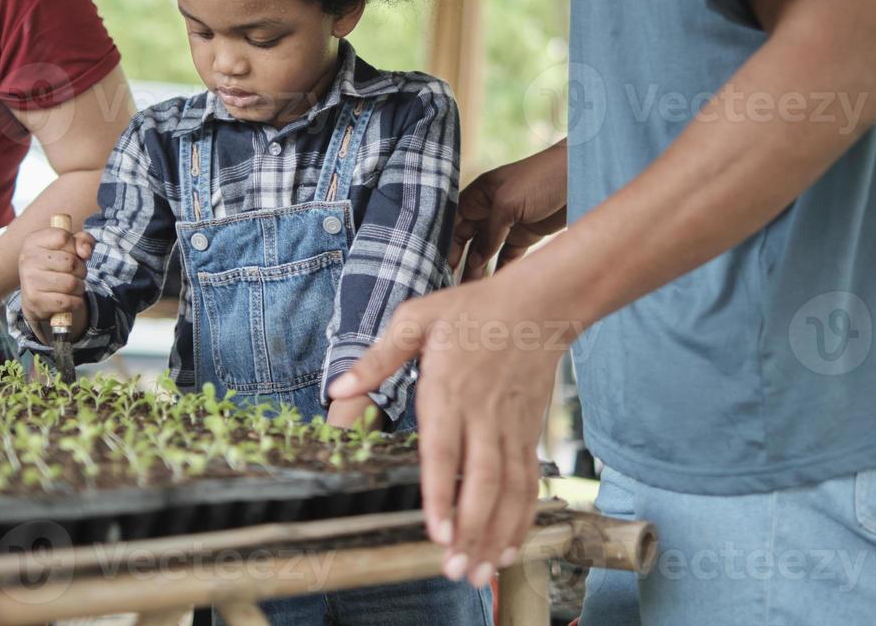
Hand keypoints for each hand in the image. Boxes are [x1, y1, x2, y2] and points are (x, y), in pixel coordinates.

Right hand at [19, 225, 94, 340]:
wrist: (37, 297)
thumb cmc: (57, 267)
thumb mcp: (70, 247)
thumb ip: (83, 240)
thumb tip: (85, 252)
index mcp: (33, 241)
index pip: (63, 238)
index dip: (75, 247)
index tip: (73, 253)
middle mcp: (27, 260)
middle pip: (70, 262)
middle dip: (81, 270)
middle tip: (75, 273)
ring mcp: (30, 281)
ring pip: (71, 283)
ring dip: (79, 287)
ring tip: (72, 287)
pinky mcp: (35, 301)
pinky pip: (67, 302)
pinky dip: (75, 302)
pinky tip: (69, 299)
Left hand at [328, 269, 563, 588]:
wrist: (538, 304)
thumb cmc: (471, 310)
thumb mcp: (417, 318)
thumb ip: (379, 357)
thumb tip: (337, 390)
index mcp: (450, 387)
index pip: (445, 448)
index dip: (442, 492)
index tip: (438, 531)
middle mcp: (483, 413)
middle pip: (482, 479)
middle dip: (471, 529)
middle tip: (455, 569)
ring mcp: (511, 426)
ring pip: (509, 488)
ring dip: (495, 533)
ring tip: (479, 571)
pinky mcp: (529, 432)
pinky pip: (528, 482)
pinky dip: (521, 518)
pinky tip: (507, 548)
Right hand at [451, 140, 568, 280]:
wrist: (580, 175)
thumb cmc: (541, 178)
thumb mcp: (508, 202)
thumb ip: (490, 231)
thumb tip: (476, 260)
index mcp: (479, 195)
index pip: (454, 222)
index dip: (445, 243)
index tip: (436, 265)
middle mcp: (489, 210)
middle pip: (466, 239)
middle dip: (458, 260)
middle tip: (448, 283)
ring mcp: (507, 223)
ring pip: (485, 251)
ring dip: (477, 269)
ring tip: (465, 290)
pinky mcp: (526, 235)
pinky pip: (507, 257)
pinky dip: (499, 270)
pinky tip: (491, 286)